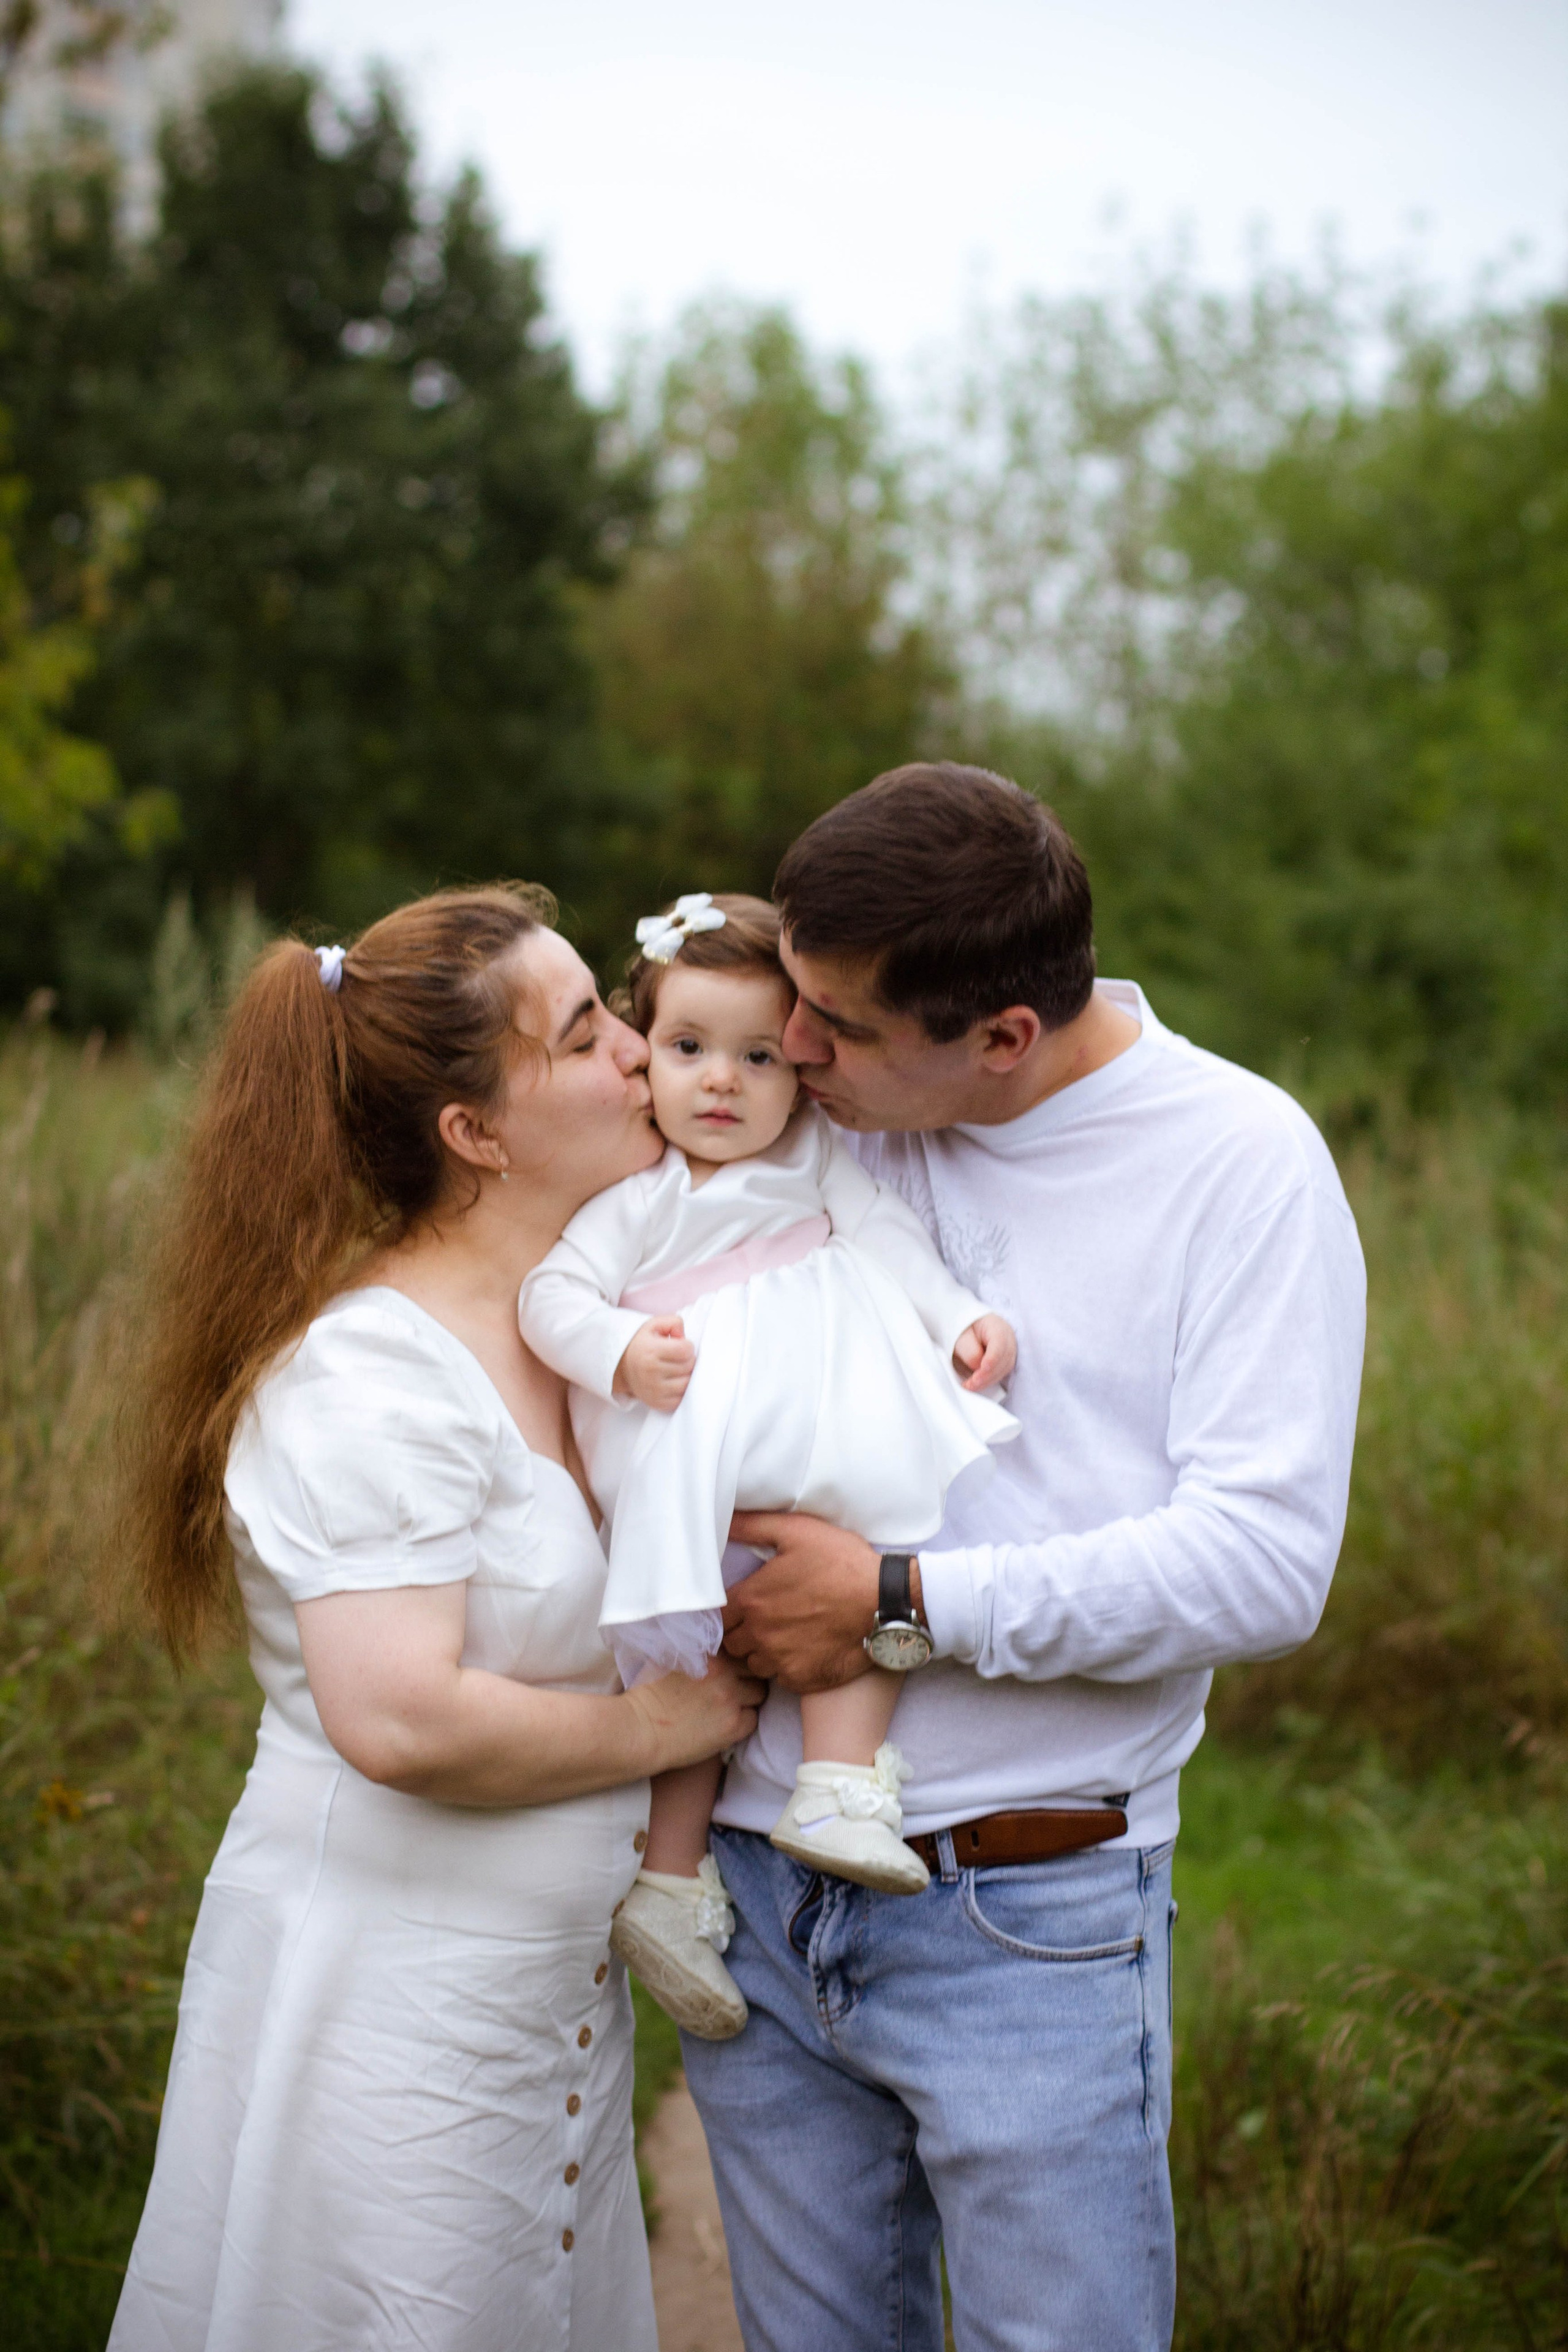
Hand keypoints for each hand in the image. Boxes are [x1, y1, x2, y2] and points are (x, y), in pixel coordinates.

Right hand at [614, 1315, 695, 1409]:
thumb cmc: (642, 1343)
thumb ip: (673, 1322)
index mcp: (651, 1351)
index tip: (680, 1346)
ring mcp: (654, 1390)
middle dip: (688, 1360)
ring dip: (686, 1375)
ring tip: (677, 1369)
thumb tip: (684, 1337)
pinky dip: (680, 1391)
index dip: (687, 1346)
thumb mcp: (653, 1325)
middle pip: (688, 1366)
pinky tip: (673, 1382)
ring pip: (687, 1383)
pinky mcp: (657, 1403)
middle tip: (678, 1358)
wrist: (620, 1366)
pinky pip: (680, 1399)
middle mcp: (652, 1372)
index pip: (686, 1350)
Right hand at [624, 1653, 764, 1774]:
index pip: (740, 1649)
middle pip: (755, 1669)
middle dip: (747, 1677)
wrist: (639, 1729)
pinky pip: (753, 1720)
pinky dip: (743, 1722)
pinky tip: (727, 1724)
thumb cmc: (646, 1694)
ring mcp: (731, 1698)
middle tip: (735, 1689)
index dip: (737, 1660)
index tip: (732, 1670)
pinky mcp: (733, 1725)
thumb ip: (692, 1647)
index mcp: (709, 1652)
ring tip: (732, 1707)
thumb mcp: (667, 1657)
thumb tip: (705, 1642)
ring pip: (760, 1694)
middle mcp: (724, 1671)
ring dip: (749, 1699)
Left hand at [722, 1511, 879, 1692]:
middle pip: (732, 1642)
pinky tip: (804, 1650)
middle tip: (768, 1619)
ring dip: (762, 1652)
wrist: (885, 1601)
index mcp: (752, 1600)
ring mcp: (780, 1660)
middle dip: (744, 1631)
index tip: (749, 1603)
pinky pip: (779, 1678)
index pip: (720, 1615)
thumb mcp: (797, 1531)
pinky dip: (786, 1667)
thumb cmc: (842, 1563)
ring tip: (786, 1636)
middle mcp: (760, 1635)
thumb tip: (722, 1521)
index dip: (732, 1609)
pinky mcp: (801, 1679)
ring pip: (754, 1663)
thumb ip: (753, 1526)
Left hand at [953, 1312, 1015, 1390]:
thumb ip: (969, 1351)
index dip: (993, 1357)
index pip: (999, 1342)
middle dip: (987, 1374)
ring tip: (970, 1385)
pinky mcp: (1005, 1363)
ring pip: (1003, 1369)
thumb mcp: (962, 1337)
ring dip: (987, 1380)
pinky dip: (988, 1381)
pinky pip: (1000, 1374)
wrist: (970, 1331)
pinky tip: (976, 1384)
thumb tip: (978, 1367)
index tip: (983, 1368)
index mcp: (997, 1326)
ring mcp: (1009, 1351)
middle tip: (971, 1383)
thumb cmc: (966, 1331)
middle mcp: (1007, 1339)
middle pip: (1003, 1359)